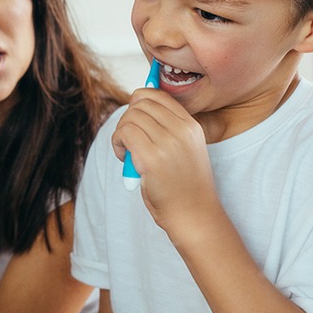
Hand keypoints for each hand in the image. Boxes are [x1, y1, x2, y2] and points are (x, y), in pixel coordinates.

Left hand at [112, 88, 219, 233]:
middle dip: (127, 118)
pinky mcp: (152, 159)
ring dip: (120, 133)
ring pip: (129, 117)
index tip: (135, 122)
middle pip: (140, 102)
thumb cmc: (184, 186)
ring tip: (127, 152)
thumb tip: (137, 104)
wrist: (194, 217)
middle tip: (129, 140)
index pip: (158, 95)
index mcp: (191, 125)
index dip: (139, 103)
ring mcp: (168, 143)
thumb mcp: (186, 148)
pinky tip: (125, 159)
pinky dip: (117, 144)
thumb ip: (167, 127)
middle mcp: (182, 130)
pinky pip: (123, 133)